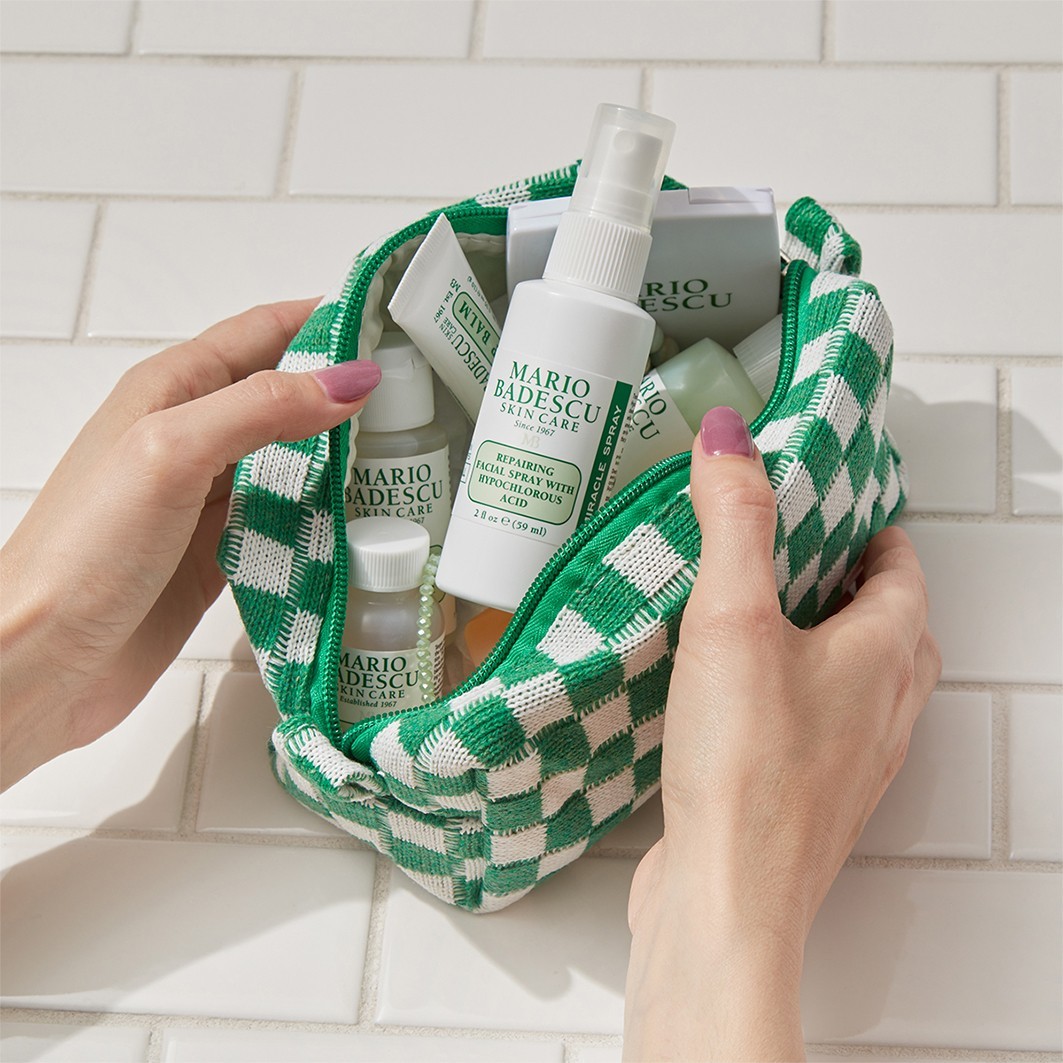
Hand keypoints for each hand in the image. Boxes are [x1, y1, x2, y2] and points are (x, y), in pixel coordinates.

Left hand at [0, 300, 380, 789]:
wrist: (45, 660)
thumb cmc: (84, 552)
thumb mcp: (172, 453)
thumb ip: (261, 408)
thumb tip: (352, 379)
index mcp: (172, 389)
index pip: (264, 332)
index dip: (328, 319)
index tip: (394, 322)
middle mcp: (194, 436)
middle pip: (286, 394)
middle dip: (348, 389)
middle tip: (420, 397)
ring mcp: (210, 497)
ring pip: (294, 458)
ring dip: (345, 455)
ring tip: (409, 455)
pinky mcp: (223, 552)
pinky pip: (289, 520)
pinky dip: (328, 515)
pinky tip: (365, 520)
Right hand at [623, 407, 940, 1061]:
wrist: (725, 899)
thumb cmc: (746, 769)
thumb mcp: (734, 618)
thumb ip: (732, 519)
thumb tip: (728, 435)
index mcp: (885, 654)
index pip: (899, 566)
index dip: (866, 525)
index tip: (826, 498)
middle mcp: (881, 706)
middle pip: (883, 619)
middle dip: (841, 577)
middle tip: (786, 546)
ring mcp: (847, 756)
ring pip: (850, 673)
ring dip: (815, 634)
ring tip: (753, 608)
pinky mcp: (803, 791)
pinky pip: (811, 718)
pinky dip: (785, 687)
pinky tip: (728, 691)